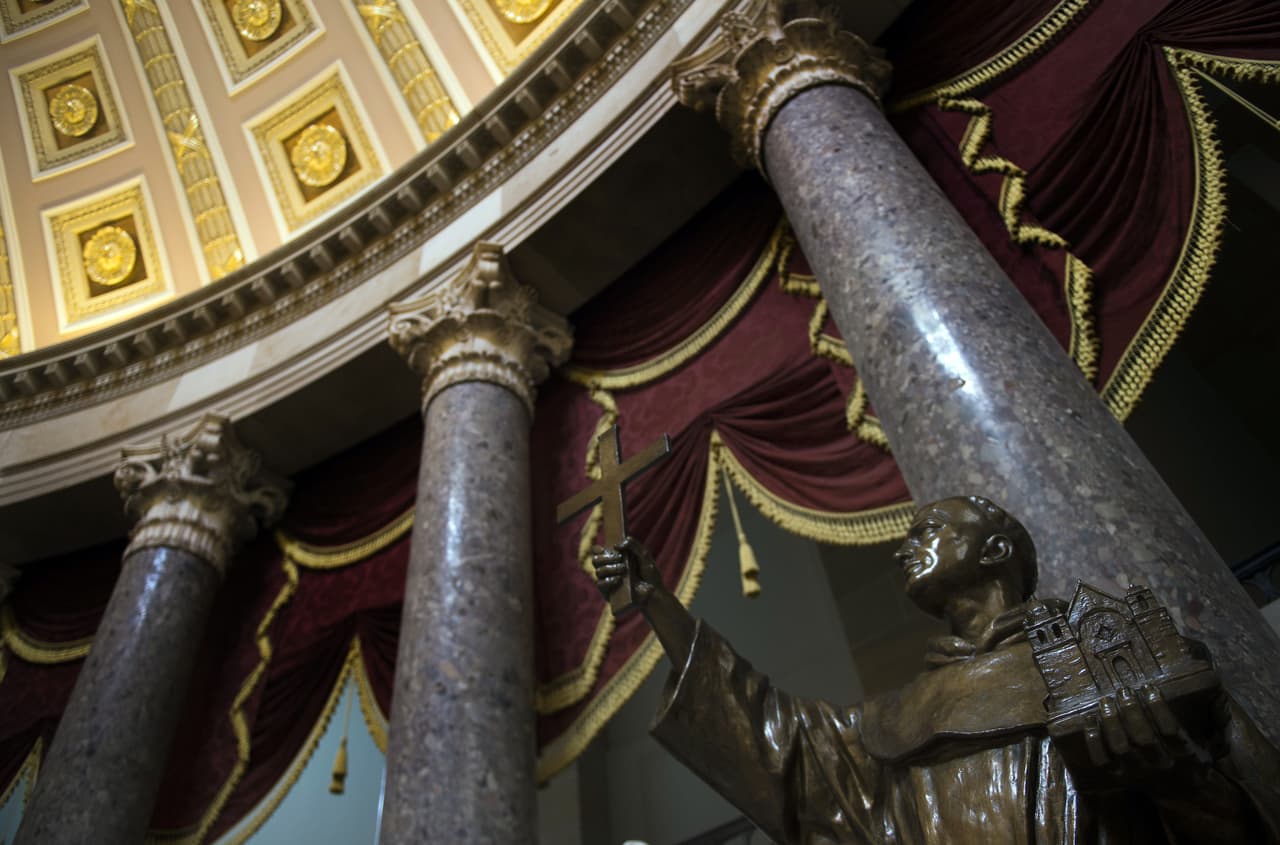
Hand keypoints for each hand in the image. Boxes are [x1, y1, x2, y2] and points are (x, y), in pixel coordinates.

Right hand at [591, 536, 663, 607]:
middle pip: (596, 560)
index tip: (607, 548)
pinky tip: (618, 579)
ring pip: (598, 571)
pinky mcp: (608, 593)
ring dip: (610, 568)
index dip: (598, 549)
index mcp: (614, 558)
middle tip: (620, 558)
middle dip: (606, 557)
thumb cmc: (649, 573)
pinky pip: (601, 584)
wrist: (655, 592)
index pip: (598, 551)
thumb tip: (617, 545)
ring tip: (624, 569)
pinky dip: (609, 580)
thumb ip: (633, 545)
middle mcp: (609, 568)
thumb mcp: (644, 555)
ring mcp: (608, 581)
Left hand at [1081, 684, 1210, 790]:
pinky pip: (1102, 760)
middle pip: (1143, 738)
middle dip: (1131, 711)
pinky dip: (1093, 740)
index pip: (1170, 731)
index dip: (1158, 708)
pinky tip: (1090, 720)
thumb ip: (1198, 720)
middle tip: (1123, 690)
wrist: (1182, 794)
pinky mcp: (1121, 777)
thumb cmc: (1189, 759)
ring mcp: (1139, 772)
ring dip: (1111, 722)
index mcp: (1185, 755)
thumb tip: (1202, 682)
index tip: (1149, 687)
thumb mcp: (1201, 742)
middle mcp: (1161, 764)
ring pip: (1121, 748)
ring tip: (1106, 701)